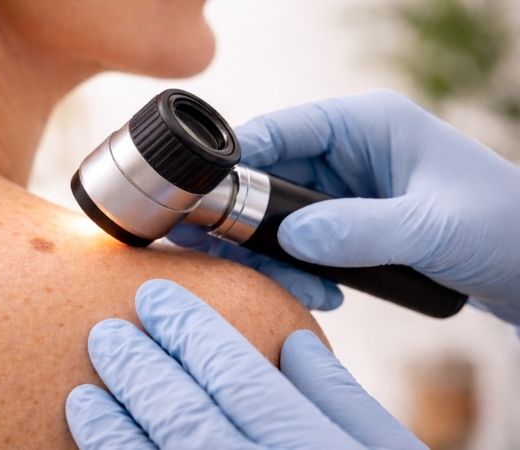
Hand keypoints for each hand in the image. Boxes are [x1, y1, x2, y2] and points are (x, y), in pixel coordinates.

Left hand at [66, 279, 425, 449]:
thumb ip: (341, 398)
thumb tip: (292, 342)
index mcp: (308, 447)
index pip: (233, 373)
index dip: (187, 330)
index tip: (154, 299)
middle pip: (183, 415)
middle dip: (137, 369)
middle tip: (104, 333)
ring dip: (112, 428)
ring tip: (83, 396)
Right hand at [171, 90, 519, 323]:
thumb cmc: (502, 226)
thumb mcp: (429, 228)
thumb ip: (358, 231)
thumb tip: (292, 240)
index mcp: (364, 123)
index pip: (280, 129)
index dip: (235, 161)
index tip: (198, 197)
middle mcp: (347, 149)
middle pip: (268, 177)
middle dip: (251, 223)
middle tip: (227, 257)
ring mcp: (346, 187)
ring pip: (279, 216)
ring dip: (278, 255)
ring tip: (303, 290)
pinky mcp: (348, 221)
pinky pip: (301, 241)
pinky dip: (300, 268)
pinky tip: (324, 294)